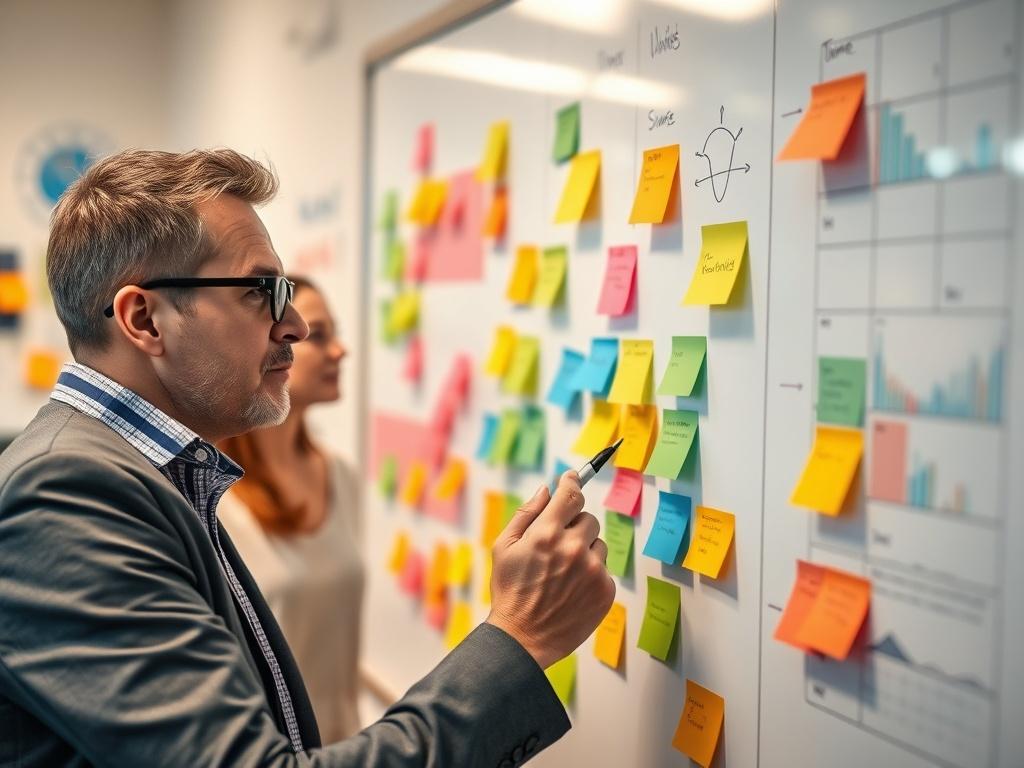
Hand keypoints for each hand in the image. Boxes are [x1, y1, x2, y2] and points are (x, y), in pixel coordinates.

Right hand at [485, 471, 615, 669]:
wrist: (523, 639)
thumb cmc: (510, 592)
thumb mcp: (503, 547)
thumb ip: (526, 514)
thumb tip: (546, 489)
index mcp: (546, 534)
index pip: (571, 495)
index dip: (572, 482)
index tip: (573, 478)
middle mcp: (573, 549)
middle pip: (588, 518)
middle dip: (573, 526)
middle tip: (556, 546)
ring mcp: (593, 570)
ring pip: (598, 544)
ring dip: (585, 550)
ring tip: (562, 573)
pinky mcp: (605, 590)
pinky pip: (603, 568)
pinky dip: (591, 574)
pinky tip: (571, 588)